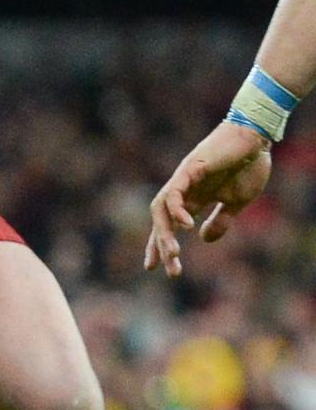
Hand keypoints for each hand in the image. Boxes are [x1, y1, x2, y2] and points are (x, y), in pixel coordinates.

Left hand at [144, 121, 271, 276]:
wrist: (255, 139)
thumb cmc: (247, 166)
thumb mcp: (236, 201)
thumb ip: (221, 220)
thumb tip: (205, 239)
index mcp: (193, 200)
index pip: (168, 226)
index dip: (159, 246)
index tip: (154, 268)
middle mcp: (183, 191)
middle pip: (160, 220)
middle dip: (160, 245)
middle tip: (166, 269)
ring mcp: (184, 179)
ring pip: (162, 208)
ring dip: (165, 232)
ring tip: (173, 252)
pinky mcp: (190, 169)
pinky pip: (176, 191)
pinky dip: (177, 208)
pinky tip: (185, 225)